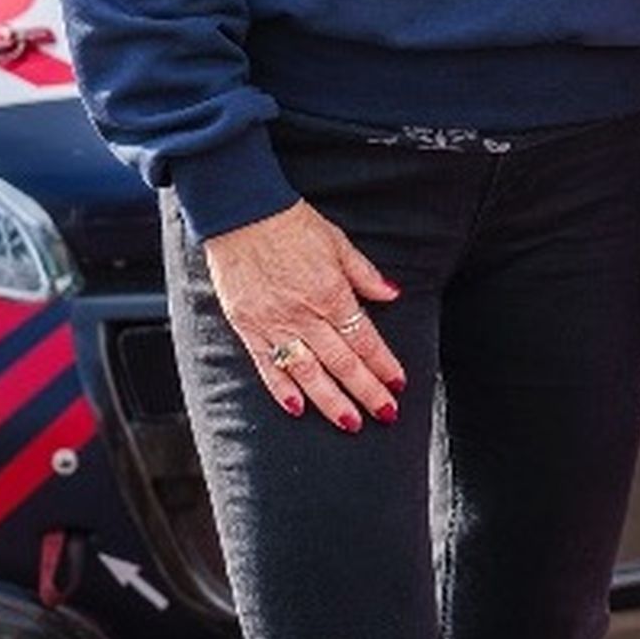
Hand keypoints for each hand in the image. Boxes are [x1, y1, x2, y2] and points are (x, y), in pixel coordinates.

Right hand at [204, 200, 404, 428]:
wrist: (240, 214)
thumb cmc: (291, 224)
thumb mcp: (338, 242)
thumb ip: (365, 274)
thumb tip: (393, 294)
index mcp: (332, 293)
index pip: (365, 340)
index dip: (383, 365)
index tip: (398, 384)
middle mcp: (305, 314)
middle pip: (342, 362)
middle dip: (367, 392)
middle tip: (386, 415)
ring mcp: (274, 323)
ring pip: (308, 372)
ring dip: (331, 402)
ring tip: (350, 424)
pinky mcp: (247, 326)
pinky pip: (267, 365)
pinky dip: (282, 389)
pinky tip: (298, 409)